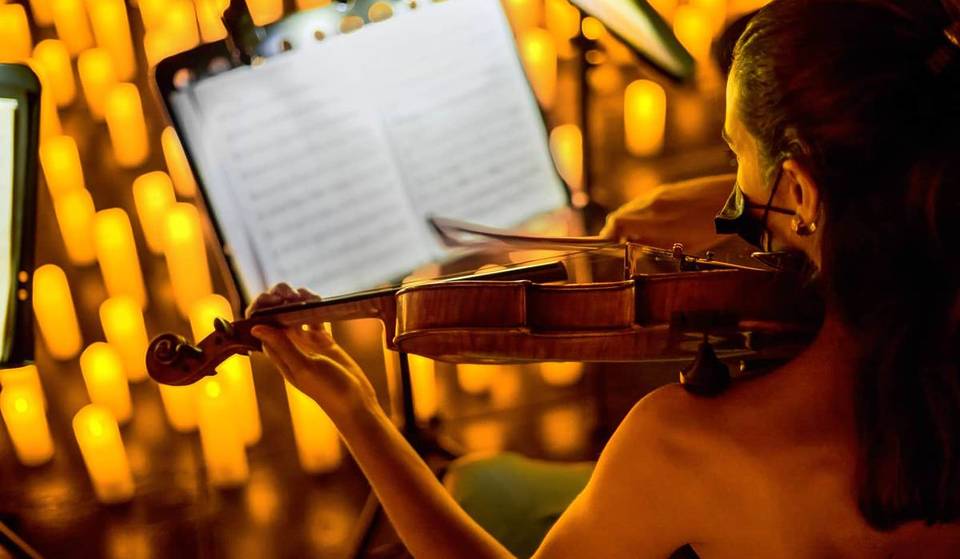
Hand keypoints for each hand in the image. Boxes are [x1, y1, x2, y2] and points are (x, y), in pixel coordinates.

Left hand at [247, 283, 377, 422]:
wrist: (355, 403)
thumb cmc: (328, 390)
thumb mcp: (304, 367)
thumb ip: (282, 347)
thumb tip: (256, 327)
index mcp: (280, 355)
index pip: (262, 327)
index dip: (262, 309)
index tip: (273, 298)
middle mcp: (291, 348)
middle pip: (276, 318)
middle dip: (279, 301)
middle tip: (289, 292)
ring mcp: (308, 345)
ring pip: (295, 316)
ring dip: (296, 302)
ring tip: (303, 293)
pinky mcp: (325, 342)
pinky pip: (315, 320)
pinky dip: (315, 308)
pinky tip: (318, 299)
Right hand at [599, 174, 736, 253]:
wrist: (733, 198)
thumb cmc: (713, 226)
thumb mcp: (683, 246)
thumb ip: (655, 246)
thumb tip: (635, 246)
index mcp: (653, 219)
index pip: (616, 223)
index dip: (607, 235)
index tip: (608, 245)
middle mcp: (651, 202)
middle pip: (620, 215)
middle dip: (616, 231)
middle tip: (621, 244)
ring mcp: (659, 193)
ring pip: (632, 208)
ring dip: (629, 222)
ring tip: (639, 237)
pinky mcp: (668, 189)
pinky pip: (645, 203)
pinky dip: (642, 215)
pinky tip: (655, 225)